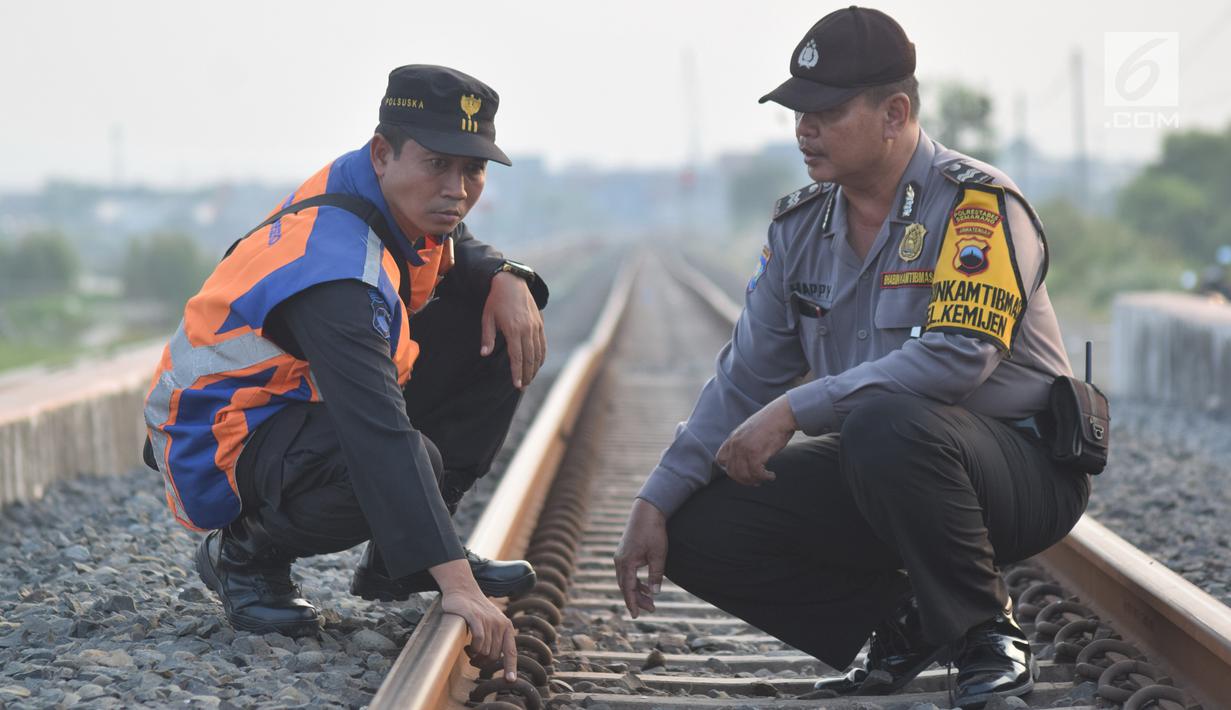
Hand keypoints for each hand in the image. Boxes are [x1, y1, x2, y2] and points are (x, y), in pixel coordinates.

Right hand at [432, 559, 517, 682]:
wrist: (463, 589)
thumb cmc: (475, 610)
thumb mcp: (490, 622)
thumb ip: (495, 637)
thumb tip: (491, 659)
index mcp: (507, 626)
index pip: (511, 651)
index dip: (511, 667)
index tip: (510, 681)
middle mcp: (500, 624)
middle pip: (494, 656)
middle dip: (483, 662)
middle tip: (473, 660)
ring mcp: (488, 620)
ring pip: (485, 650)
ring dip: (475, 656)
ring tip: (469, 650)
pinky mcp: (475, 617)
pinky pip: (478, 641)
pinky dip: (473, 648)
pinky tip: (467, 647)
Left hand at [481, 272, 545, 389]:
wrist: (512, 282)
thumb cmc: (496, 300)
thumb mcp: (487, 318)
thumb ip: (487, 337)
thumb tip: (484, 354)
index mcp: (513, 329)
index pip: (517, 357)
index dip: (517, 372)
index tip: (517, 384)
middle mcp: (527, 329)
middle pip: (530, 358)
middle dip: (527, 375)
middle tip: (523, 387)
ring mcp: (535, 327)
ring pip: (538, 353)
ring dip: (535, 368)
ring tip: (529, 379)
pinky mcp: (540, 324)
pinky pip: (543, 344)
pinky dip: (541, 356)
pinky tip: (538, 364)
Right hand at [614, 498, 667, 617]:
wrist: (647, 511)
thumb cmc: (653, 532)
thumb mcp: (658, 555)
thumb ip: (656, 574)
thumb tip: (655, 593)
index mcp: (626, 562)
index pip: (628, 588)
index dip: (632, 603)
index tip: (635, 616)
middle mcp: (620, 561)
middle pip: (625, 586)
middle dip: (636, 599)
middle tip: (651, 609)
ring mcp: (621, 556)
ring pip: (626, 580)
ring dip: (637, 591)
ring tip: (650, 600)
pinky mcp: (625, 552)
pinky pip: (628, 572)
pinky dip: (636, 581)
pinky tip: (646, 586)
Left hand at [714, 396, 797, 485]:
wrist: (781, 414)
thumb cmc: (771, 422)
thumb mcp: (749, 431)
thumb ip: (743, 442)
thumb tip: (744, 457)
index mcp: (732, 438)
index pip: (720, 460)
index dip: (729, 469)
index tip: (740, 472)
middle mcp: (735, 444)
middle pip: (732, 471)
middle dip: (743, 480)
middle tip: (754, 482)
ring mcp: (744, 449)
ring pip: (743, 475)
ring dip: (754, 480)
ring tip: (764, 479)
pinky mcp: (755, 453)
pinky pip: (756, 473)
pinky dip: (764, 477)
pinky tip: (771, 476)